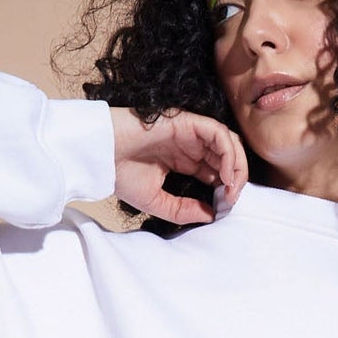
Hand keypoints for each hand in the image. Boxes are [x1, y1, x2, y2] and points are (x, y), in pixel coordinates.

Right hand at [111, 106, 248, 226]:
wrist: (99, 154)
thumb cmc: (120, 174)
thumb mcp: (157, 202)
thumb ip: (184, 210)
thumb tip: (211, 215)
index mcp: (183, 160)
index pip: (216, 171)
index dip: (226, 188)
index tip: (225, 207)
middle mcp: (190, 145)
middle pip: (227, 157)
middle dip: (236, 179)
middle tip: (232, 200)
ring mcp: (190, 132)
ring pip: (228, 143)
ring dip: (237, 166)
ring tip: (231, 189)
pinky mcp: (188, 122)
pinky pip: (219, 134)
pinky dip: (228, 153)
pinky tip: (226, 175)